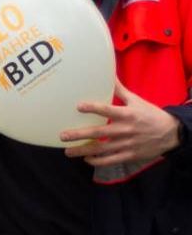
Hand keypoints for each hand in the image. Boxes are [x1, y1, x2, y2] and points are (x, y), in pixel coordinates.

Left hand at [62, 82, 182, 165]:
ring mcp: (127, 144)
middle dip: (80, 134)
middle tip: (63, 135)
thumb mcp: (136, 100)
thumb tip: (108, 73)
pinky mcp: (130, 155)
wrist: (171, 133)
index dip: (93, 108)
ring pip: (102, 149)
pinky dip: (98, 161)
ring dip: (83, 151)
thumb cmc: (151, 115)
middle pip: (99, 133)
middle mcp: (126, 130)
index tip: (78, 106)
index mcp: (127, 114)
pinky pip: (111, 160)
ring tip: (68, 151)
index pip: (108, 110)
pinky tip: (86, 159)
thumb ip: (119, 90)